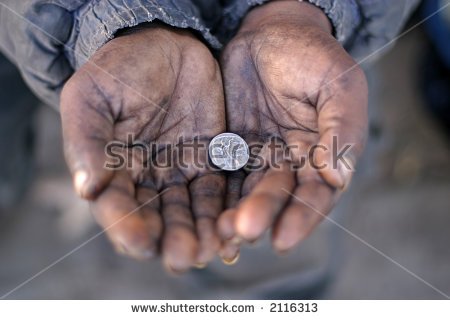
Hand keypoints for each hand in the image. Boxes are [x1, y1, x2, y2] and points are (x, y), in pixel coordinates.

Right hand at [61, 25, 225, 271]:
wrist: (163, 43)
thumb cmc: (120, 69)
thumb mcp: (92, 98)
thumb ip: (87, 142)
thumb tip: (85, 190)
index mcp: (113, 170)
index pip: (118, 208)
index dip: (127, 227)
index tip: (141, 242)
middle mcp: (147, 179)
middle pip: (159, 219)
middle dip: (172, 240)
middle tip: (185, 258)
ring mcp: (180, 171)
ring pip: (191, 212)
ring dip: (202, 233)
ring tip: (215, 249)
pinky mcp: (211, 159)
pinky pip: (219, 190)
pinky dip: (226, 209)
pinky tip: (235, 226)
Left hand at [218, 1, 367, 256]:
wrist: (269, 33)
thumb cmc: (311, 54)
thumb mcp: (337, 84)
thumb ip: (342, 128)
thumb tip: (339, 178)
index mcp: (324, 154)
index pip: (317, 194)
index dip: (302, 217)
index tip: (283, 239)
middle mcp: (292, 164)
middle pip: (278, 197)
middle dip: (262, 215)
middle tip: (244, 232)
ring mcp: (260, 158)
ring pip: (248, 192)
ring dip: (236, 214)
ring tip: (220, 231)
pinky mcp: (231, 150)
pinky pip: (223, 176)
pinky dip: (216, 197)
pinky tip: (205, 216)